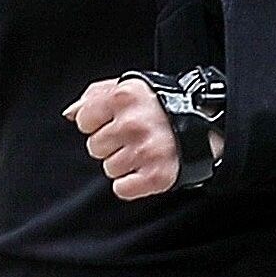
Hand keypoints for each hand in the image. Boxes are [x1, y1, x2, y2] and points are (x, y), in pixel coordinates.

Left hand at [63, 75, 182, 198]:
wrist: (205, 122)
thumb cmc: (162, 104)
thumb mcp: (130, 87)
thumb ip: (96, 95)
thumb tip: (71, 113)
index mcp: (124, 97)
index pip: (84, 121)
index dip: (97, 123)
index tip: (114, 122)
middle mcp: (133, 124)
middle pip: (94, 147)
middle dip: (110, 144)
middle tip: (133, 137)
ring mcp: (145, 151)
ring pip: (109, 169)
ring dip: (123, 164)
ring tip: (143, 151)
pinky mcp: (156, 176)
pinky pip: (122, 189)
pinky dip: (132, 184)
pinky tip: (145, 168)